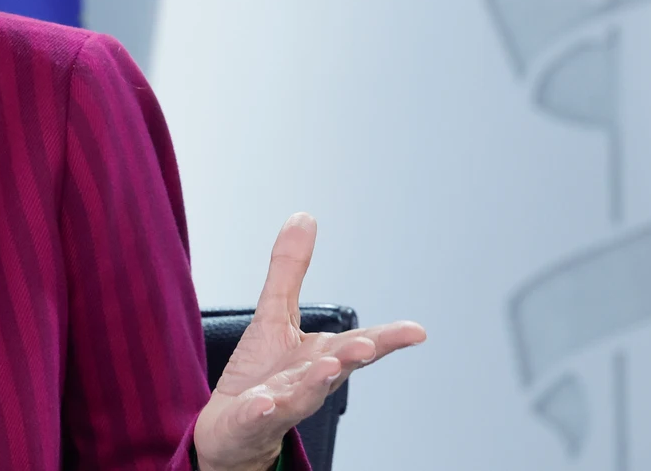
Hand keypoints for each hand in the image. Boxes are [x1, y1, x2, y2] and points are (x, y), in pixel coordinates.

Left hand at [192, 214, 425, 470]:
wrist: (233, 431)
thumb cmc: (262, 375)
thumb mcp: (275, 313)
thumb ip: (290, 269)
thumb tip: (304, 218)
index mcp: (319, 357)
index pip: (358, 346)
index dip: (387, 338)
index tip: (417, 330)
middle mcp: (307, 382)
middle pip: (336, 368)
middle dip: (352, 356)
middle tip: (368, 344)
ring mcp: (279, 404)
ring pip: (302, 395)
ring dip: (315, 383)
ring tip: (327, 368)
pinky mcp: (248, 422)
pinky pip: (255, 418)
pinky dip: (261, 412)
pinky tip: (263, 404)